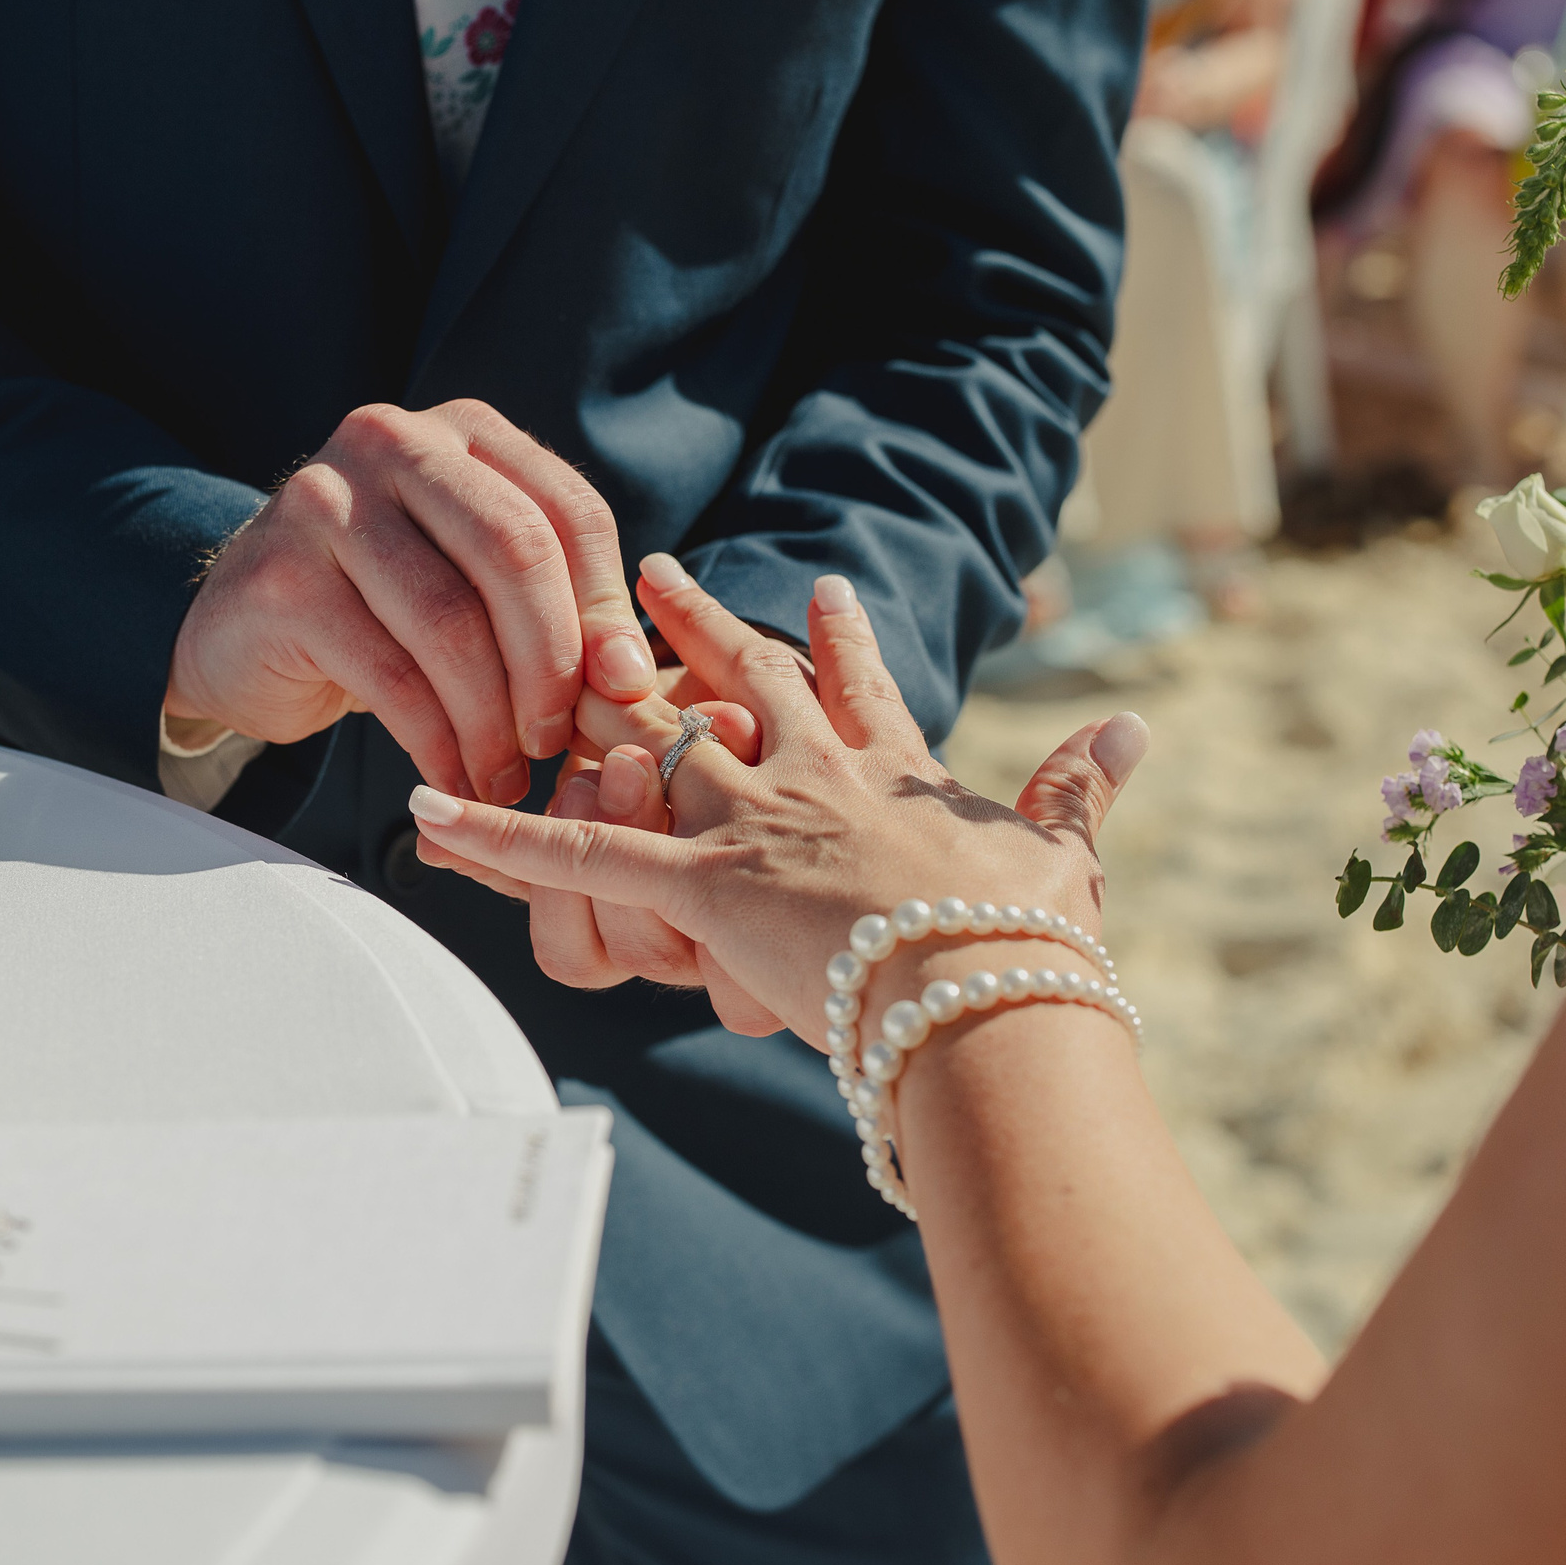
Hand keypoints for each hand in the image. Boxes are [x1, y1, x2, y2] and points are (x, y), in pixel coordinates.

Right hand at [166, 400, 656, 803]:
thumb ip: (556, 608)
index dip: (607, 610)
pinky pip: (390, 677)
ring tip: (506, 777)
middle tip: (559, 740)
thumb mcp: (475, 585)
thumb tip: (631, 678)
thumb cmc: (384, 610)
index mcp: (464, 432)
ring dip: (493, 721)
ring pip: (451, 623)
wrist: (243, 633)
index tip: (623, 690)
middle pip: (515, 553)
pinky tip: (453, 782)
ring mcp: (326, 503)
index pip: (569, 512)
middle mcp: (393, 443)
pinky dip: (435, 745)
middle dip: (553, 663)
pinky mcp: (283, 580)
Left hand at [406, 562, 1147, 1040]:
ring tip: (537, 656)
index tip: (818, 590)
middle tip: (653, 569)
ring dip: (591, 704)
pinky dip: (496, 837)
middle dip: (694, 624)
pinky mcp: (699, 885)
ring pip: (651, 742)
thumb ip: (1085, 786)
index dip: (836, 640)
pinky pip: (575, 856)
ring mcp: (749, 824)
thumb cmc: (1030, 939)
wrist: (988, 995)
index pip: (856, 689)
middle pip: (739, 682)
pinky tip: (425, 810)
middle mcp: (813, 777)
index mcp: (895, 775)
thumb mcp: (1064, 853)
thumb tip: (1141, 724)